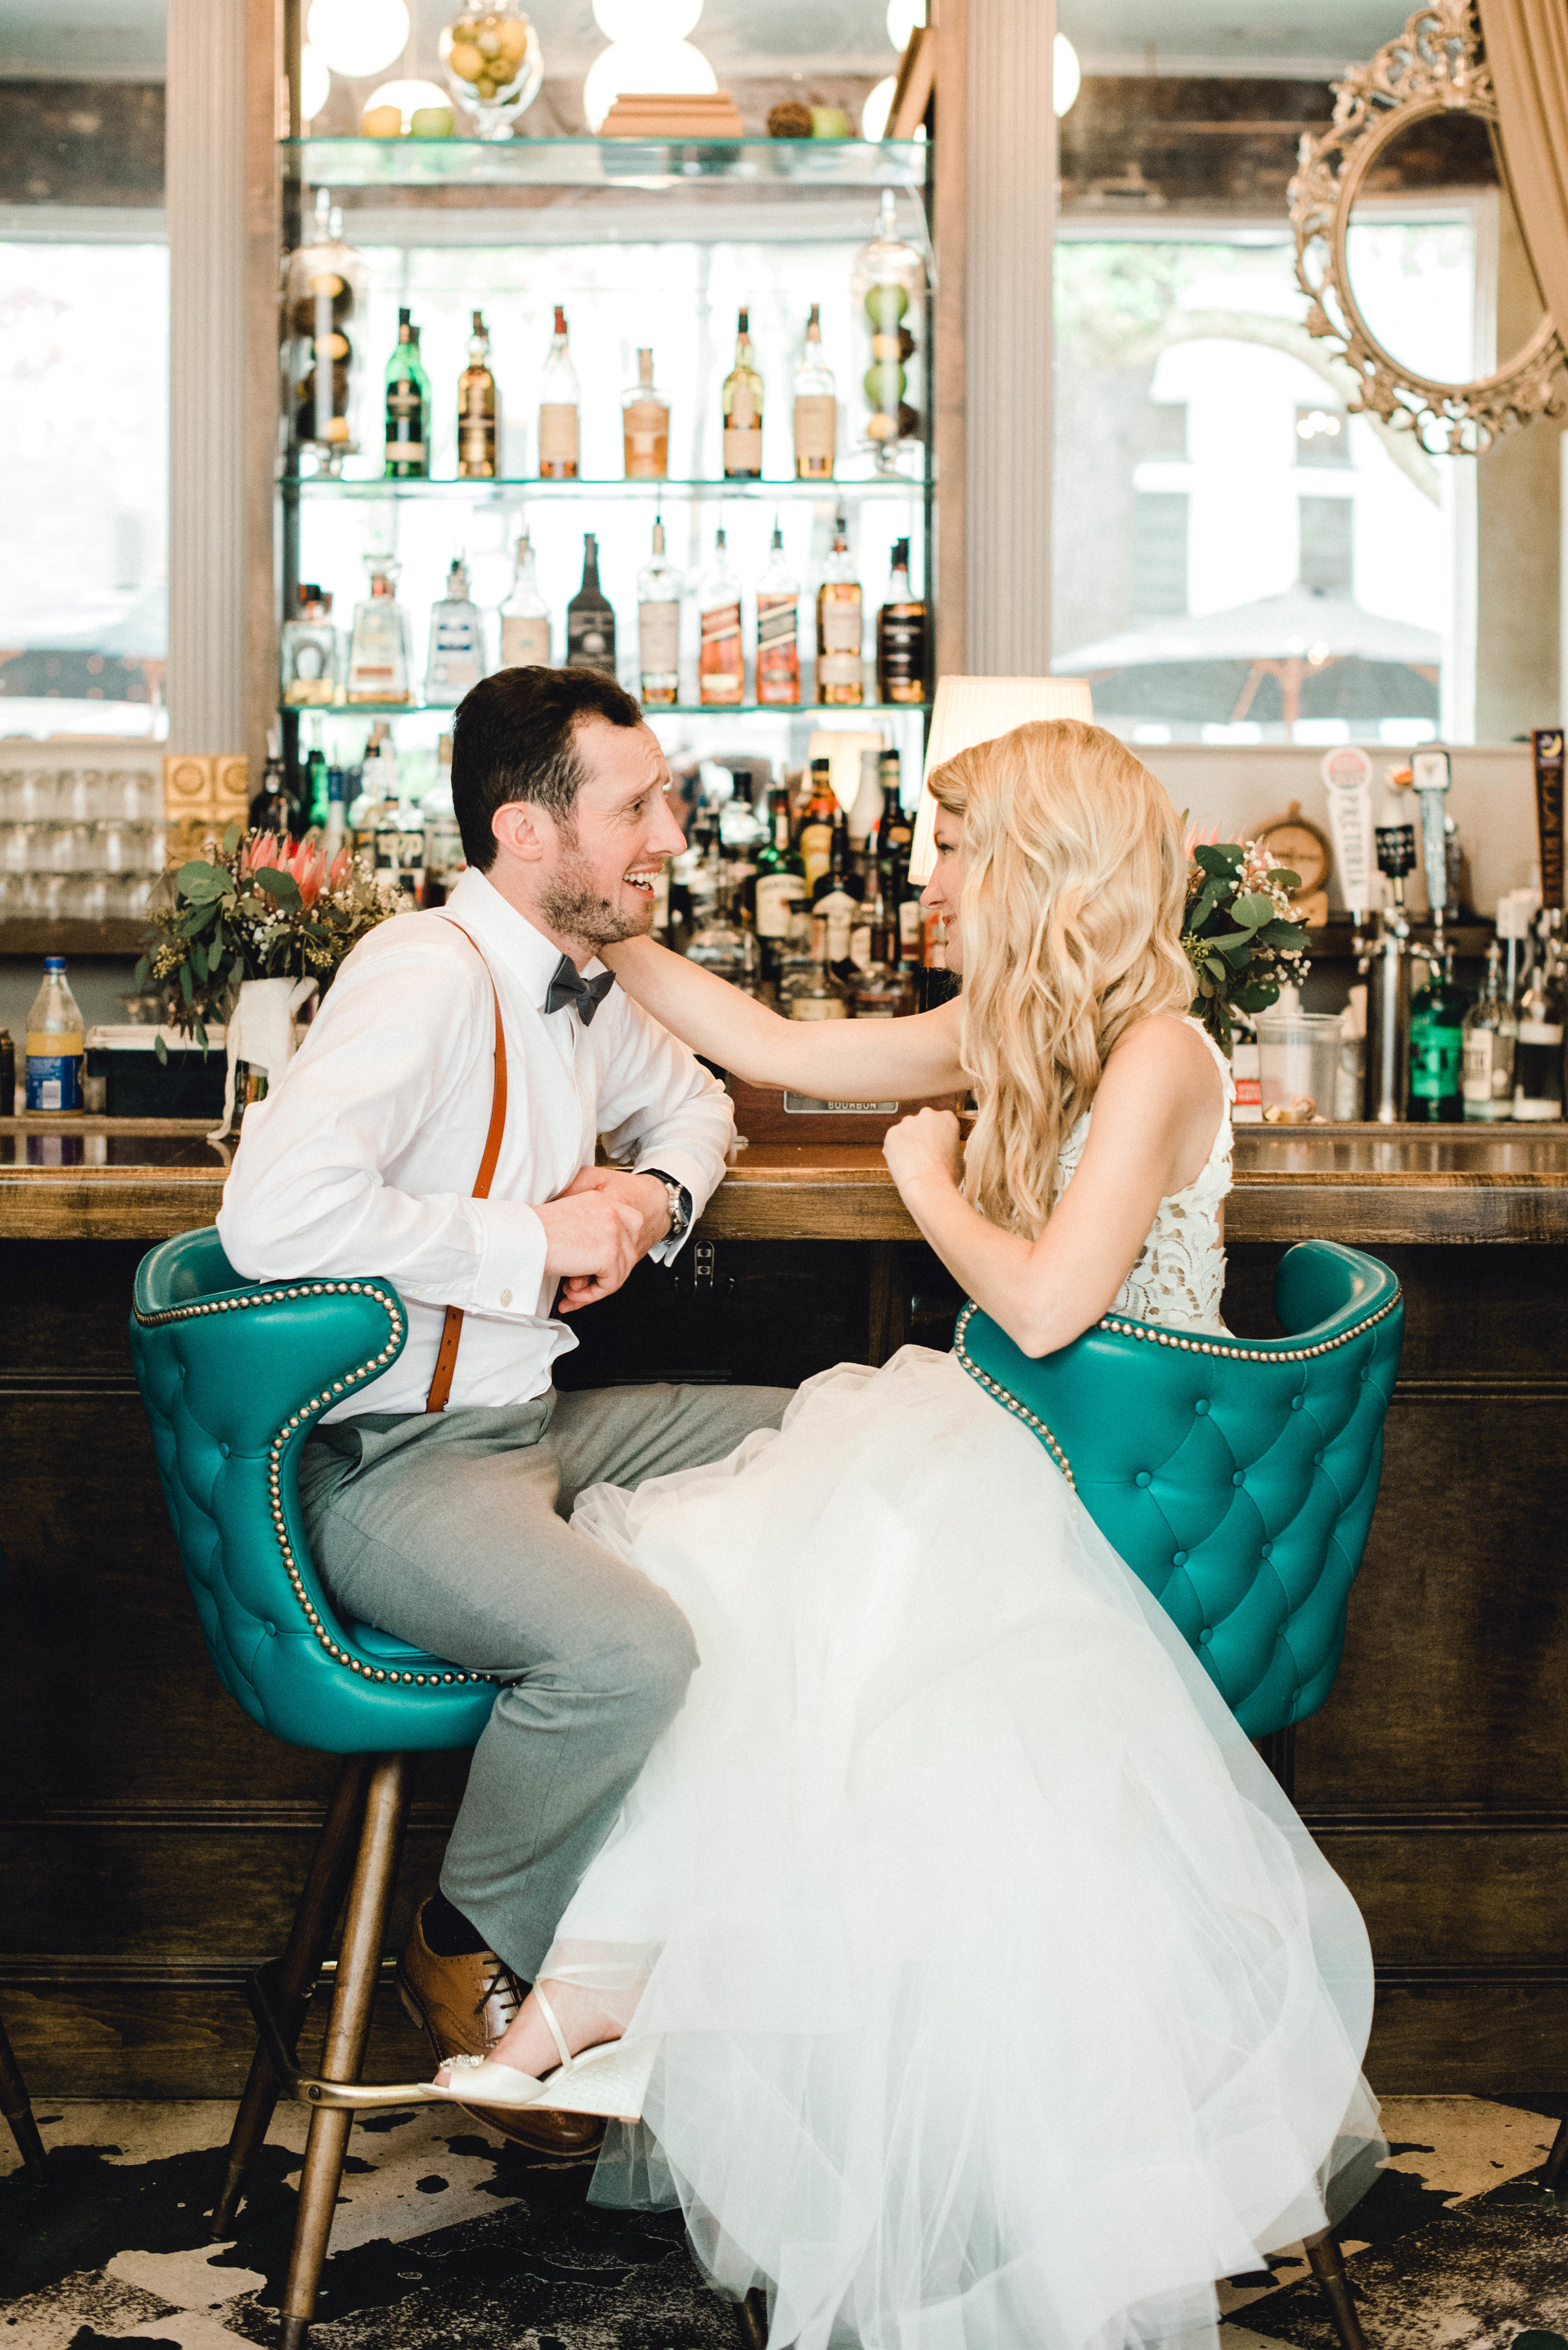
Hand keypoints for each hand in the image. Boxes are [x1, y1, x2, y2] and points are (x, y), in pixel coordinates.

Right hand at [535, 1185, 644, 1312]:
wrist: (521, 1236)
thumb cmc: (531, 1230)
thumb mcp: (568, 1219)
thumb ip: (590, 1230)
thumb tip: (597, 1254)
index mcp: (602, 1200)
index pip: (633, 1222)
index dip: (623, 1246)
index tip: (604, 1262)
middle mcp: (612, 1212)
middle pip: (629, 1250)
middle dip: (608, 1272)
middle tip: (584, 1282)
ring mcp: (613, 1233)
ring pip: (620, 1271)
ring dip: (595, 1287)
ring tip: (571, 1291)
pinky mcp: (609, 1255)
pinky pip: (610, 1284)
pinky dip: (591, 1296)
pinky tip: (570, 1295)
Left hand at [883, 1108, 963, 1205]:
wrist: (929, 1185)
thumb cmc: (947, 1176)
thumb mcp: (959, 1156)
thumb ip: (949, 1146)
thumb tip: (944, 1151)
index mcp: (947, 1118)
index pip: (941, 1123)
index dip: (938, 1138)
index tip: (937, 1148)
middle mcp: (927, 1114)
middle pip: (922, 1124)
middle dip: (921, 1136)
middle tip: (924, 1155)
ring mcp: (908, 1122)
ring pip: (905, 1131)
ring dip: (907, 1142)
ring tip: (913, 1162)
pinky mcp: (892, 1133)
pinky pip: (893, 1141)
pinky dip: (895, 1150)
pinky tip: (903, 1163)